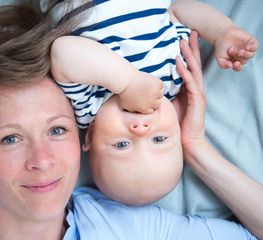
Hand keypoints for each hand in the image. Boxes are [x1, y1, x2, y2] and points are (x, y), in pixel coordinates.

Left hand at [119, 71, 163, 113]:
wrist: (126, 80)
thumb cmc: (125, 94)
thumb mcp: (128, 107)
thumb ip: (136, 112)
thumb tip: (140, 115)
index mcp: (146, 110)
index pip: (152, 110)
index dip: (148, 105)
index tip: (143, 100)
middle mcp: (152, 102)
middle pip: (157, 103)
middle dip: (153, 99)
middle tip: (146, 93)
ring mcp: (156, 92)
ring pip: (160, 94)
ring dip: (155, 91)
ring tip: (147, 88)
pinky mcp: (158, 83)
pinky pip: (160, 85)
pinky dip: (156, 83)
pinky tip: (148, 82)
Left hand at [172, 31, 205, 150]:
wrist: (188, 142)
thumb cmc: (178, 124)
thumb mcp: (169, 106)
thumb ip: (164, 95)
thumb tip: (149, 87)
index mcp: (189, 89)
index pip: (189, 68)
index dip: (187, 54)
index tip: (182, 40)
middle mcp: (195, 89)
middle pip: (194, 64)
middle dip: (191, 48)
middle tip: (188, 33)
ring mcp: (198, 94)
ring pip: (194, 70)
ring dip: (189, 56)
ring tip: (183, 42)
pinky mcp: (197, 101)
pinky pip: (191, 83)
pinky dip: (185, 72)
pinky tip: (179, 63)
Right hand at [214, 25, 258, 70]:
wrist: (223, 34)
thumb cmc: (221, 47)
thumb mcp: (219, 57)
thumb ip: (223, 64)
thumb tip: (231, 66)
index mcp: (235, 61)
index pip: (239, 68)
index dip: (238, 67)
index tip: (235, 63)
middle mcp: (242, 57)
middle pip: (244, 61)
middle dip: (237, 56)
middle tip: (230, 50)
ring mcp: (247, 50)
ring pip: (250, 55)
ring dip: (245, 54)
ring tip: (239, 51)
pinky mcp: (251, 42)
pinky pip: (255, 47)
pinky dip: (252, 48)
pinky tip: (247, 47)